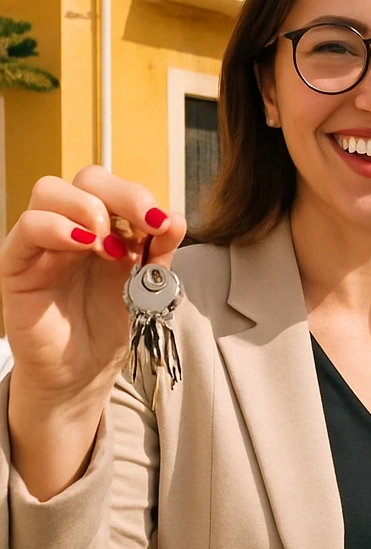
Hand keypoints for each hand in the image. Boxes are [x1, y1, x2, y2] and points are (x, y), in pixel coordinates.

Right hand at [0, 166, 186, 413]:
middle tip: (146, 222)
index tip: (163, 223)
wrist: (82, 370)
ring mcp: (42, 242)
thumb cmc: (110, 322)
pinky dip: (57, 226)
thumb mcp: (146, 283)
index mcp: (105, 224)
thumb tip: (175, 216)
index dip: (141, 196)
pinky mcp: (17, 266)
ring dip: (90, 208)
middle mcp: (72, 225)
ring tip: (111, 246)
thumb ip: (160, 250)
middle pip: (87, 178)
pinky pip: (27, 228)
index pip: (115, 186)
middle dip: (123, 193)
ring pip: (50, 191)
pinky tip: (85, 244)